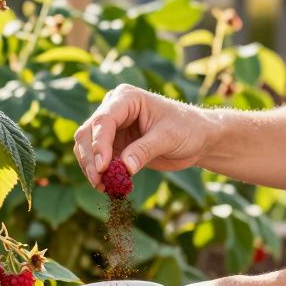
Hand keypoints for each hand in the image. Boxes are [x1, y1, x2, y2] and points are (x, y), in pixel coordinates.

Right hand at [74, 86, 212, 190]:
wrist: (197, 138)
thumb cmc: (188, 129)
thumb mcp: (168, 138)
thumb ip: (145, 150)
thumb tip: (124, 168)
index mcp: (126, 98)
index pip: (103, 120)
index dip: (99, 144)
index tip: (103, 168)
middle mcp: (113, 109)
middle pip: (88, 133)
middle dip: (90, 159)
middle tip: (99, 183)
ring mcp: (111, 128)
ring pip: (87, 148)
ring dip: (91, 169)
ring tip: (104, 188)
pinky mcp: (114, 146)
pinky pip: (98, 161)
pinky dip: (100, 175)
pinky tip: (109, 187)